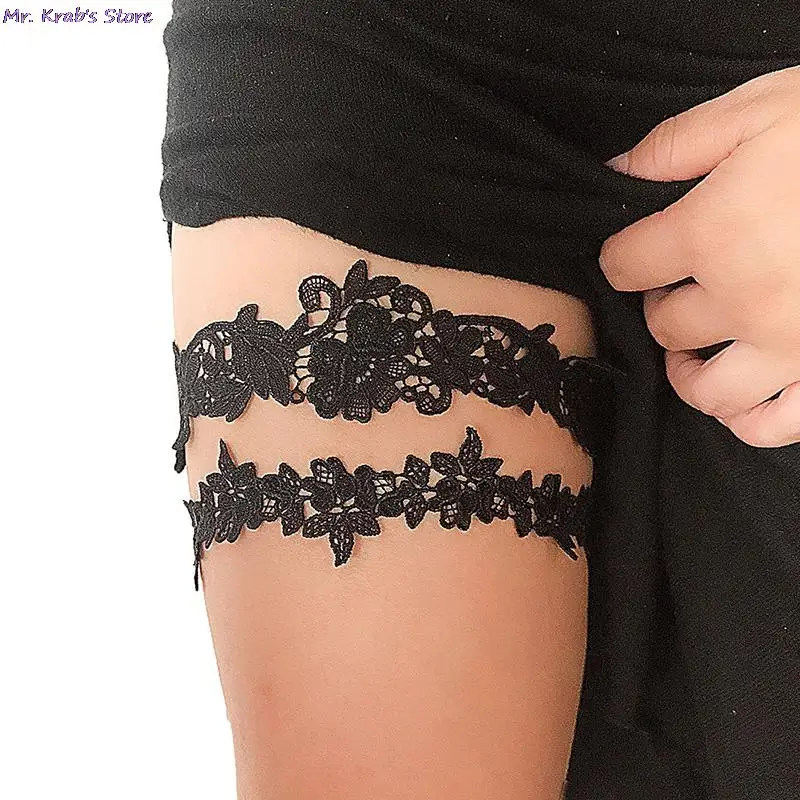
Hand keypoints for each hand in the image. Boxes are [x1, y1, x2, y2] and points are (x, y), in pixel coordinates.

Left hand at [599, 65, 799, 446]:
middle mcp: (745, 302)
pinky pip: (773, 426)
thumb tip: (616, 171)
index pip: (625, 265)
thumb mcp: (761, 109)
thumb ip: (677, 144)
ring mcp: (792, 348)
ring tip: (696, 348)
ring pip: (708, 390)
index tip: (633, 249)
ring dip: (690, 371)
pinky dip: (747, 417)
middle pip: (665, 325)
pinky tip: (744, 392)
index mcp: (714, 234)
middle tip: (680, 284)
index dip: (621, 256)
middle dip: (661, 303)